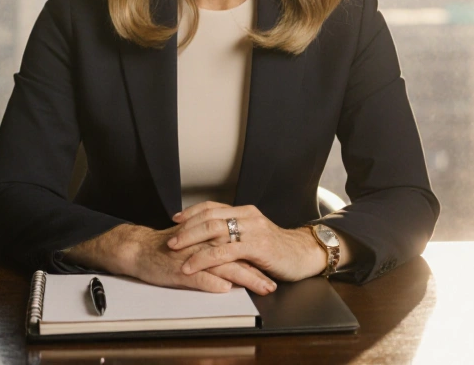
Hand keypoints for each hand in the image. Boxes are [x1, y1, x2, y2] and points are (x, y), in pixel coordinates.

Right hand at [122, 224, 278, 294]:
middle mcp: (205, 243)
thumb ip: (217, 247)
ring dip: (244, 278)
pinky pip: (199, 275)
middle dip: (258, 271)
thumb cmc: (169, 247)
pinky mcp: (180, 268)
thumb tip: (238, 260)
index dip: (258, 259)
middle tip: (273, 284)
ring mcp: (193, 255)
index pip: (240, 246)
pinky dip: (212, 281)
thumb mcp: (197, 242)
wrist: (141, 248)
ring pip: (224, 265)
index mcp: (210, 236)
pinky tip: (225, 288)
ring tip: (260, 288)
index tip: (274, 270)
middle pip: (238, 255)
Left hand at [167, 202, 325, 282]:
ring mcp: (252, 230)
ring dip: (191, 242)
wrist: (304, 255)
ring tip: (175, 251)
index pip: (212, 207)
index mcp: (244, 211)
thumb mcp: (254, 235)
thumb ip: (235, 232)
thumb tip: (210, 235)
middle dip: (186, 228)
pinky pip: (224, 251)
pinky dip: (205, 258)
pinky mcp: (256, 247)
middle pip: (209, 217)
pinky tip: (193, 265)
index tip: (175, 219)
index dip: (192, 212)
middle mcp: (247, 216)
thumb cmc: (278, 249)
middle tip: (170, 238)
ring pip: (214, 231)